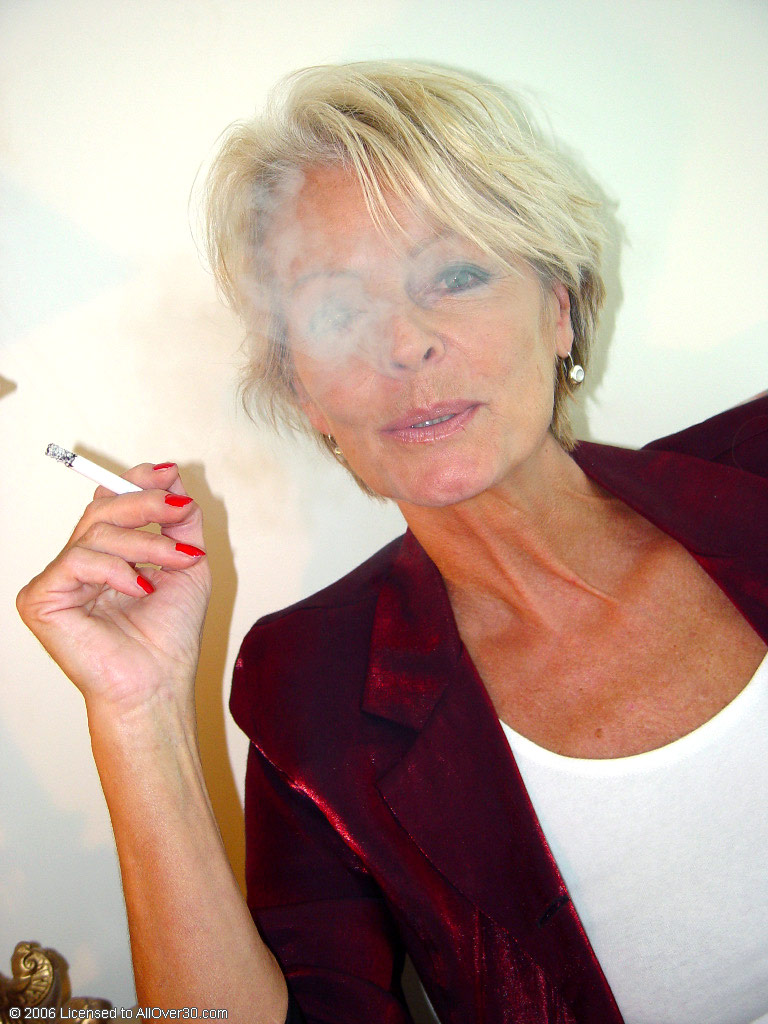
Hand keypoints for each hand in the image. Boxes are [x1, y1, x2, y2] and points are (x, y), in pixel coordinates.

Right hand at [17, 463, 211, 715]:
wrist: (158, 683)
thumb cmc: (171, 635)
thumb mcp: (187, 563)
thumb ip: (179, 520)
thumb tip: (171, 473)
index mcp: (106, 556)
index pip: (109, 502)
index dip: (135, 482)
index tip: (170, 476)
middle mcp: (77, 564)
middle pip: (101, 510)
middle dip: (146, 504)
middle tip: (180, 511)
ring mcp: (57, 582)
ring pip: (96, 532)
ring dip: (147, 543)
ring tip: (178, 562)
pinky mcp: (40, 600)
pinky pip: (78, 561)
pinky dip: (116, 571)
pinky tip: (140, 590)